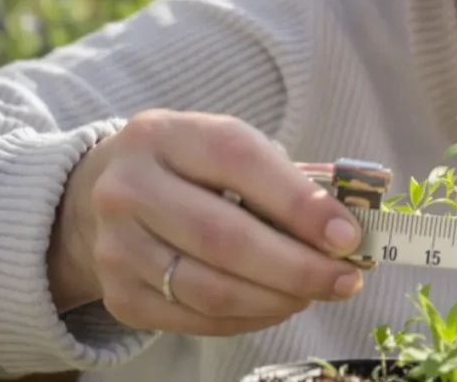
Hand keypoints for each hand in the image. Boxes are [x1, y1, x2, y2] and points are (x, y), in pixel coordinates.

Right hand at [51, 109, 364, 336]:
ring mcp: (116, 246)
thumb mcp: (230, 151)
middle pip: (223, 238)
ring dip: (279, 299)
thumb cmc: (194, 170)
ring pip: (210, 289)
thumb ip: (287, 180)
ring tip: (319, 292)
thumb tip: (351, 226)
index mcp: (165, 135)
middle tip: (346, 280)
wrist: (106, 196)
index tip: (348, 235)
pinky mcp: (119, 295)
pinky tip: (281, 305)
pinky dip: (251, 318)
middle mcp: (129, 188)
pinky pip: (196, 320)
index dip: (299, 202)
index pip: (238, 162)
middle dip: (297, 266)